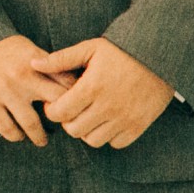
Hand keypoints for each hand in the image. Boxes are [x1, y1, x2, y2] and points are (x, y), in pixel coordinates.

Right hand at [0, 35, 77, 145]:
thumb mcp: (26, 48)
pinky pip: (8, 129)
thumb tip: (74, 84)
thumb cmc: (0, 49)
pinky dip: (16, 136)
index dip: (77, 99)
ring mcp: (3, 90)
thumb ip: (47, 65)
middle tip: (63, 128)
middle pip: (56, 104)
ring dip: (39, 137)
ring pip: (32, 124)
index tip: (77, 109)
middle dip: (63, 119)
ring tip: (42, 140)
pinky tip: (19, 135)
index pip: (67, 84)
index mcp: (35, 60)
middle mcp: (21, 75)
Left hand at [34, 39, 175, 148]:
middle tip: (71, 110)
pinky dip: (108, 136)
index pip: (60, 112)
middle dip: (67, 121)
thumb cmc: (121, 51)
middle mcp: (108, 106)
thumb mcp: (90, 48)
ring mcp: (125, 119)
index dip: (52, 110)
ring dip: (87, 130)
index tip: (54, 103)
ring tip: (88, 115)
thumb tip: (33, 65)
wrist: (160, 57)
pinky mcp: (139, 126)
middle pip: (74, 130)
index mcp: (92, 87)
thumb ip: (61, 59)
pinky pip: (116, 143)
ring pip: (93, 140)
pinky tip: (106, 120)